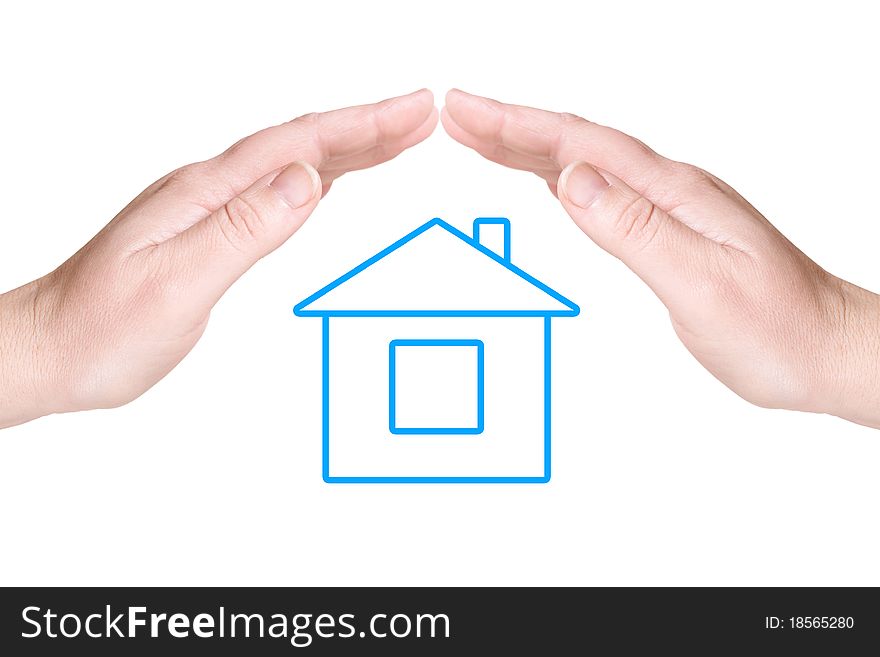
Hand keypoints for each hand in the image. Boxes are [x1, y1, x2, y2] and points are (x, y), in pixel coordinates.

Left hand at [0, 90, 437, 427]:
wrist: (50, 350)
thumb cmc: (101, 328)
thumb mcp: (177, 284)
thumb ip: (245, 231)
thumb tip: (307, 179)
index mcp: (206, 194)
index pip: (298, 145)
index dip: (362, 125)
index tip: (414, 113)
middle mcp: (209, 191)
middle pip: (301, 145)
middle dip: (368, 127)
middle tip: (423, 116)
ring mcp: (208, 210)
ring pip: (292, 166)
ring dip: (348, 149)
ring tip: (396, 138)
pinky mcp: (209, 232)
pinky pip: (276, 194)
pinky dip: (317, 179)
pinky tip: (330, 180)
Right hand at [442, 89, 879, 427]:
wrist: (823, 348)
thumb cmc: (776, 327)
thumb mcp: (702, 284)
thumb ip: (635, 231)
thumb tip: (573, 181)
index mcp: (673, 194)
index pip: (582, 146)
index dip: (518, 125)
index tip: (465, 112)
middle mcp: (670, 191)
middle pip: (577, 145)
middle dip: (510, 126)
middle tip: (455, 113)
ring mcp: (670, 209)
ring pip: (585, 166)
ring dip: (529, 149)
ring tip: (480, 138)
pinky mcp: (668, 231)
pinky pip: (602, 192)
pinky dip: (559, 178)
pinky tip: (544, 179)